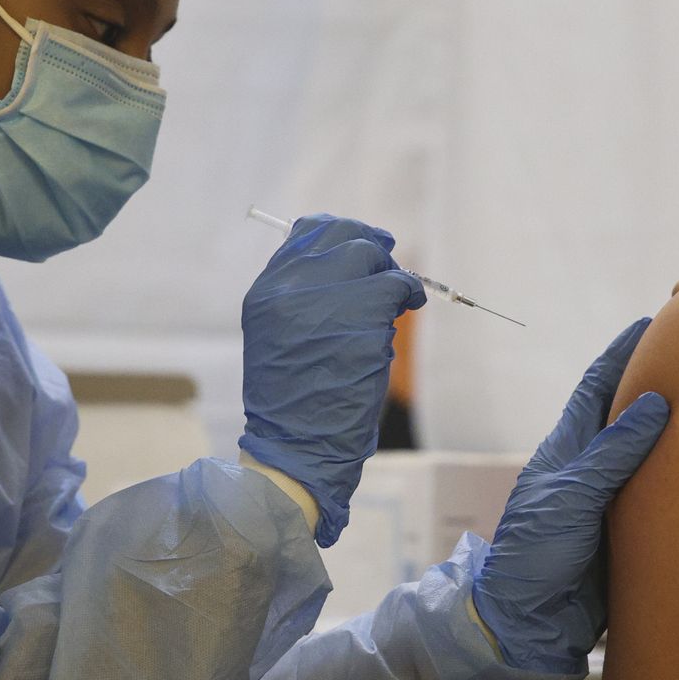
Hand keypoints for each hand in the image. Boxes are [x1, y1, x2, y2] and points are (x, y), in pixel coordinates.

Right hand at [238, 215, 426, 546]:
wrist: (295, 446)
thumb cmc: (294, 403)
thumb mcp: (280, 340)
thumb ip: (302, 299)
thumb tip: (346, 267)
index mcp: (266, 291)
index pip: (305, 233)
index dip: (339, 235)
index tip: (360, 247)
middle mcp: (290, 286)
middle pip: (339, 234)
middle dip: (368, 244)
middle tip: (386, 263)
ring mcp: (325, 296)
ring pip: (368, 254)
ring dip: (389, 271)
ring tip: (400, 294)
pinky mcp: (361, 313)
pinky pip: (395, 283)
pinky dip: (409, 290)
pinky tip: (411, 304)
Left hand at [471, 320, 670, 672]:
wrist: (527, 622)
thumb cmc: (535, 554)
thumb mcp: (570, 496)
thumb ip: (612, 452)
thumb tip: (655, 402)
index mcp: (566, 449)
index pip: (597, 388)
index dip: (623, 354)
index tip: (652, 322)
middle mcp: (588, 468)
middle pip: (624, 415)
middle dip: (654, 383)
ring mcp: (606, 499)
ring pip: (645, 454)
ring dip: (672, 428)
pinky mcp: (625, 531)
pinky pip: (656, 494)